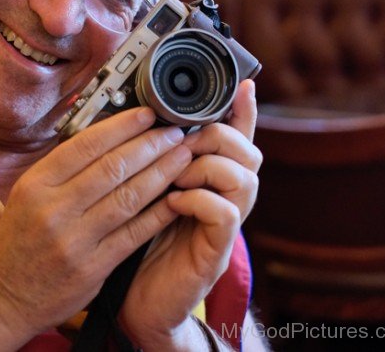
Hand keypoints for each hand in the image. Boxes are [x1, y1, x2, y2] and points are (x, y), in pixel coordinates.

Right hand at [0, 107, 191, 341]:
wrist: (2, 295)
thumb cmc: (20, 237)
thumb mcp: (30, 192)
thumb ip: (66, 167)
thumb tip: (111, 136)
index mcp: (37, 183)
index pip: (87, 144)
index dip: (123, 126)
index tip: (148, 114)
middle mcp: (54, 209)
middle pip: (113, 167)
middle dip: (150, 145)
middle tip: (175, 132)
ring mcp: (74, 241)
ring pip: (128, 197)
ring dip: (161, 173)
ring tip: (183, 156)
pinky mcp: (93, 268)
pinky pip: (134, 233)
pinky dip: (159, 213)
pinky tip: (178, 196)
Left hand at [119, 79, 261, 349]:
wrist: (136, 300)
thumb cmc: (138, 238)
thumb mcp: (146, 187)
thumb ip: (155, 158)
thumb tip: (144, 119)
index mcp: (209, 179)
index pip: (238, 138)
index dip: (244, 111)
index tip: (243, 84)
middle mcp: (225, 197)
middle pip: (249, 152)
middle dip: (217, 136)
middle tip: (183, 141)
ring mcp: (224, 224)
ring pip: (244, 177)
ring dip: (206, 166)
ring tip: (175, 175)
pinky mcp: (215, 251)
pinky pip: (226, 213)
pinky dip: (199, 198)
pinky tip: (173, 202)